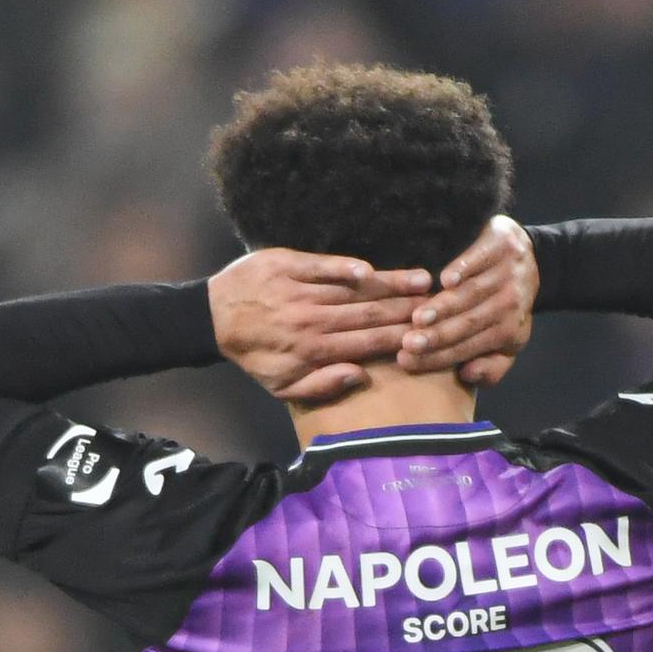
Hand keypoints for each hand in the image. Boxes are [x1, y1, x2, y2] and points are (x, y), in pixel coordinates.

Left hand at [209, 249, 431, 402]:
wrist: (213, 318)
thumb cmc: (254, 355)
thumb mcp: (282, 386)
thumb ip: (322, 385)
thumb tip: (360, 376)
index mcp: (314, 350)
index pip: (368, 343)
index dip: (400, 338)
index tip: (429, 334)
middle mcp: (311, 320)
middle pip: (368, 314)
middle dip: (407, 309)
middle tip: (440, 303)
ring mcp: (299, 291)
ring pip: (352, 289)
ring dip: (390, 285)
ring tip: (423, 281)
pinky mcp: (286, 265)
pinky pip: (322, 266)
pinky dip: (346, 268)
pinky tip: (370, 270)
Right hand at [398, 216, 537, 386]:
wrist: (532, 260)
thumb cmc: (505, 309)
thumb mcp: (506, 345)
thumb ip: (490, 368)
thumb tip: (468, 375)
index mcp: (510, 332)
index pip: (468, 347)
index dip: (437, 356)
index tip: (405, 360)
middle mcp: (511, 304)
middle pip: (469, 322)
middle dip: (437, 335)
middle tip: (408, 343)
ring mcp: (508, 273)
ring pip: (472, 293)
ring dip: (444, 306)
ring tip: (417, 317)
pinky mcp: (503, 245)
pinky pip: (481, 259)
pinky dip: (465, 268)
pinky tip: (446, 279)